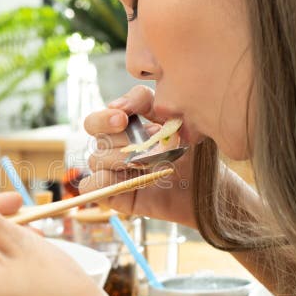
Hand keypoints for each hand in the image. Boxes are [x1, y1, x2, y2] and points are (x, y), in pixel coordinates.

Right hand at [81, 85, 195, 225]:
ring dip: (121, 161)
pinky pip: (90, 186)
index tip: (123, 119)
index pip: (97, 120)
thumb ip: (144, 100)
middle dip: (116, 139)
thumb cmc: (191, 150)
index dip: (104, 118)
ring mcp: (112, 172)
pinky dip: (103, 183)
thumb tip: (116, 105)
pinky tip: (130, 180)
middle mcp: (114, 149)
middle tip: (136, 144)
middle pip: (95, 137)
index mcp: (123, 130)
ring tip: (150, 166)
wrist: (206, 185)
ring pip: (95, 160)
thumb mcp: (172, 115)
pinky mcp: (112, 194)